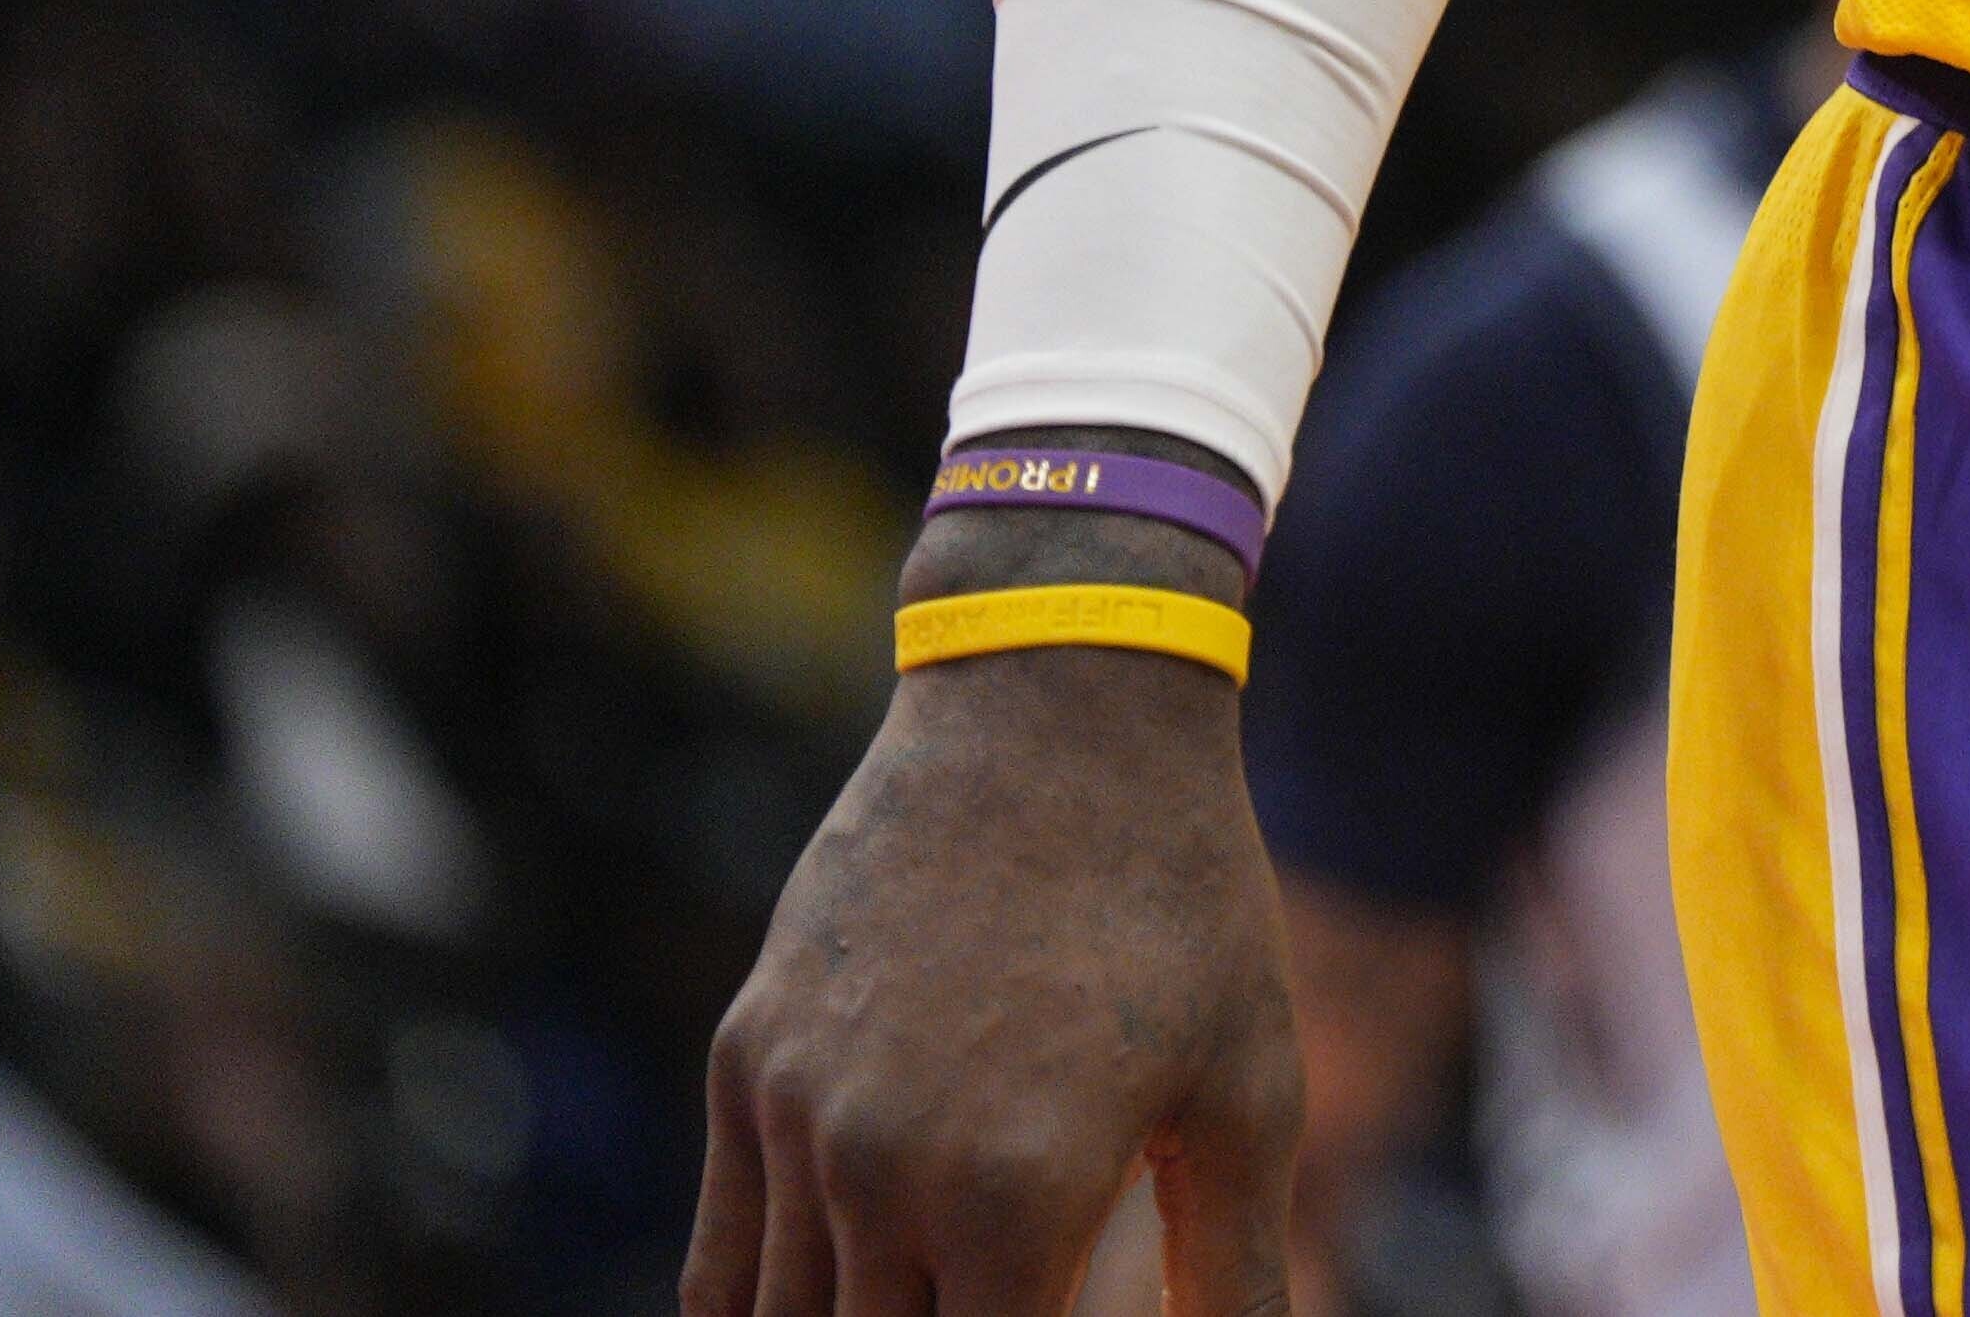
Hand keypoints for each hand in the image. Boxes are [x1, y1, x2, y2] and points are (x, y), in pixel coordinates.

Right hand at [690, 650, 1299, 1316]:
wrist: (1057, 713)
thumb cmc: (1182, 901)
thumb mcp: (1249, 1085)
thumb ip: (1235, 1262)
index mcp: (1016, 1198)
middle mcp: (881, 1173)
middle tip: (1005, 1302)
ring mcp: (794, 1118)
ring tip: (936, 1297)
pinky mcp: (743, 1062)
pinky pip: (719, 1266)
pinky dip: (762, 1316)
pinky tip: (828, 1311)